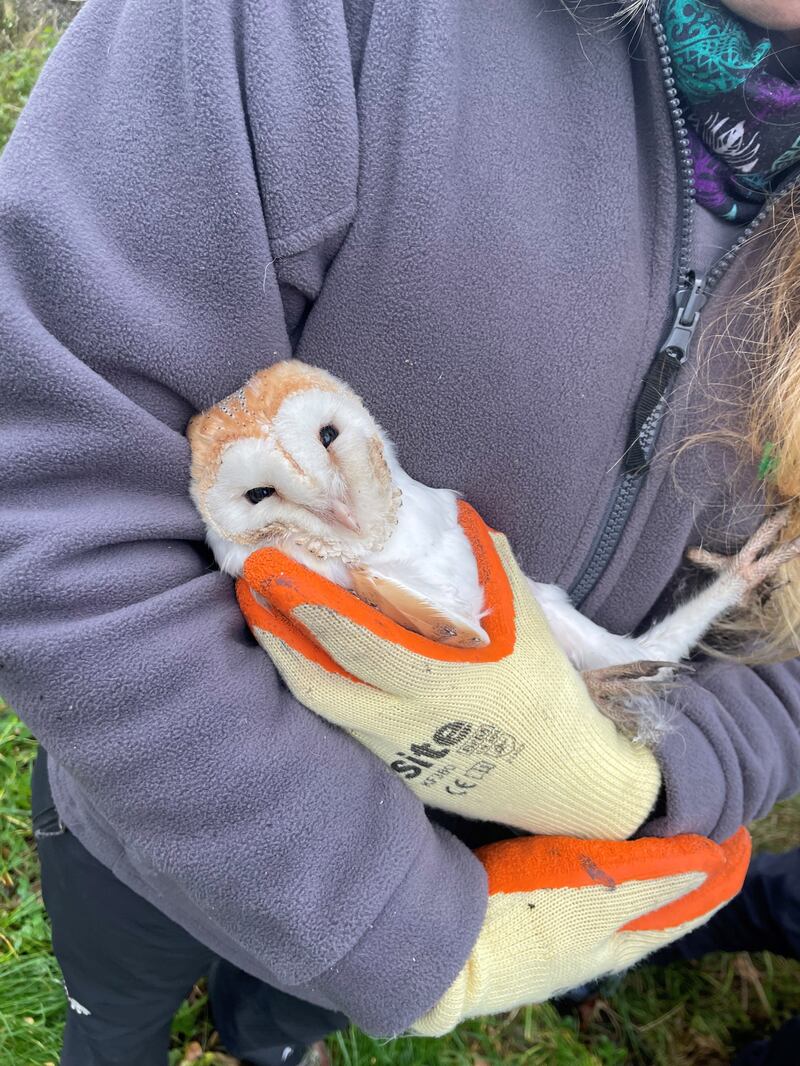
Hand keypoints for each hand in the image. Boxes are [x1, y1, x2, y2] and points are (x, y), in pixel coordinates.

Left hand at [238, 503, 660, 838]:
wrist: (568, 778)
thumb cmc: (548, 692)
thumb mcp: (528, 622)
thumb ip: (491, 567)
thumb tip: (457, 514)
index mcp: (436, 682)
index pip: (352, 640)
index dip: (305, 603)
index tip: (270, 568)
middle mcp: (403, 725)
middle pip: (314, 682)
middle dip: (274, 634)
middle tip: (251, 591)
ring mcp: (395, 757)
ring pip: (321, 709)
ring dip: (289, 662)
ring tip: (269, 621)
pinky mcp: (398, 776)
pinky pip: (344, 728)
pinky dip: (324, 689)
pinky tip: (311, 661)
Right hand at [413, 827, 750, 1034]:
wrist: (433, 940)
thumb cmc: (520, 917)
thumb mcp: (597, 893)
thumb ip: (657, 876)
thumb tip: (718, 859)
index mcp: (622, 939)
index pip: (690, 903)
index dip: (719, 868)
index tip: (737, 826)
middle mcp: (595, 932)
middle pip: (655, 891)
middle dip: (681, 853)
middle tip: (693, 803)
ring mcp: (557, 918)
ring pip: (616, 879)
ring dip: (638, 845)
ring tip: (649, 804)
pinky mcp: (523, 896)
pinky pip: (576, 868)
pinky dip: (596, 843)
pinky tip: (584, 818)